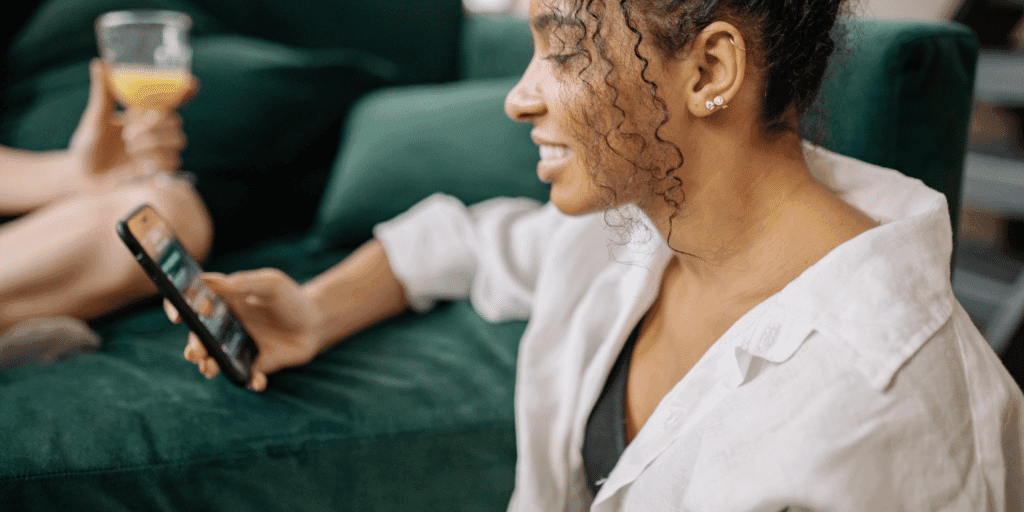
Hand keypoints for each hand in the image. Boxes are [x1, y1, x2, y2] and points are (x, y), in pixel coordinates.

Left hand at [66, 59, 195, 187]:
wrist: (83, 174)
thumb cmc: (89, 144)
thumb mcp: (95, 117)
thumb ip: (102, 93)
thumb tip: (99, 63)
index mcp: (144, 114)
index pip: (171, 101)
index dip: (185, 92)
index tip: (191, 83)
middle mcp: (155, 131)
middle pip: (177, 121)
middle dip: (157, 122)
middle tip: (131, 130)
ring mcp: (159, 151)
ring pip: (178, 140)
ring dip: (154, 141)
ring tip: (130, 145)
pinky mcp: (159, 171)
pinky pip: (172, 162)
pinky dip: (156, 159)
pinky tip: (139, 162)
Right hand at [164, 269, 324, 391]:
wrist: (317, 322)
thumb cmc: (291, 299)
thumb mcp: (270, 285)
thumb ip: (241, 284)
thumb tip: (206, 280)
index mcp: (223, 302)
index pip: (191, 303)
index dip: (176, 307)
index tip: (176, 315)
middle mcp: (225, 326)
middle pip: (199, 337)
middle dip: (194, 346)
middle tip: (195, 352)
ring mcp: (237, 348)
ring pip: (215, 360)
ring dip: (209, 366)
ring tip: (209, 368)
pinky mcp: (255, 365)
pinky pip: (246, 377)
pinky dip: (250, 380)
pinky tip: (258, 380)